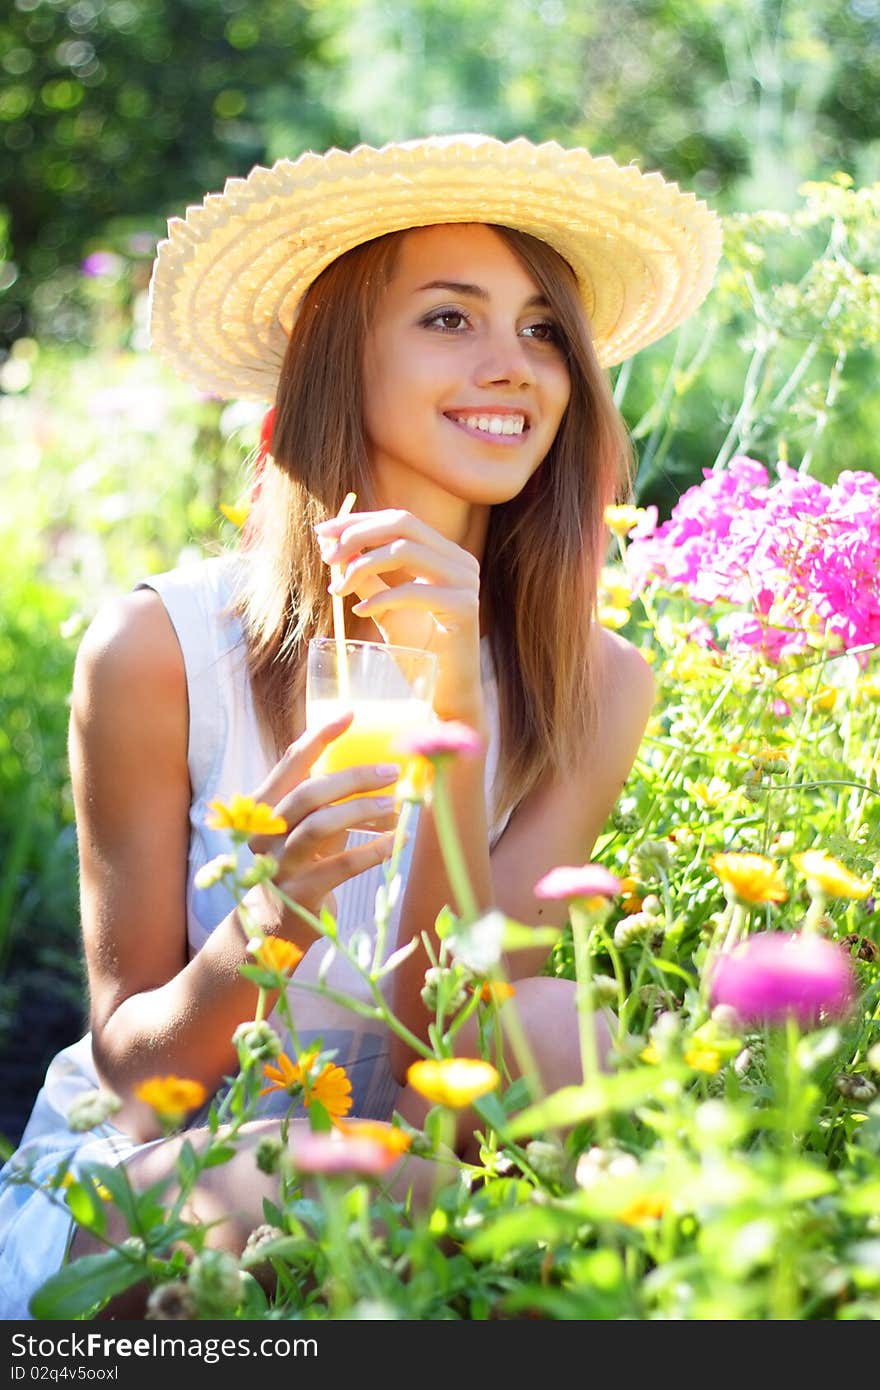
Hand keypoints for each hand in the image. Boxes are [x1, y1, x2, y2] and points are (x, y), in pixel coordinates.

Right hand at [243, 711, 400, 941]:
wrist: (275, 926)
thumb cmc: (301, 863)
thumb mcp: (308, 825)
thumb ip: (330, 801)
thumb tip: (385, 777)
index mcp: (262, 808)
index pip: (289, 762)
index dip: (319, 737)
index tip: (350, 715)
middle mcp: (264, 833)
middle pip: (308, 792)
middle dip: (353, 778)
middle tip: (391, 771)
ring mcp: (278, 865)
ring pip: (319, 826)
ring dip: (362, 811)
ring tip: (395, 806)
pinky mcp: (298, 894)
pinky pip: (341, 866)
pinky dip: (373, 850)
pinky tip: (398, 841)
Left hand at [314, 508, 484, 723]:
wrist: (446, 693)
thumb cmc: (418, 650)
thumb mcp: (384, 605)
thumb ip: (365, 576)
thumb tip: (332, 547)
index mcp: (446, 555)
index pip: (400, 520)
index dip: (359, 521)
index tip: (323, 532)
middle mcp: (461, 561)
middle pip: (403, 524)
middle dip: (358, 535)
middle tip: (328, 558)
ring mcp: (467, 582)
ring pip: (405, 551)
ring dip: (363, 566)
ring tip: (339, 590)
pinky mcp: (465, 608)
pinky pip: (413, 591)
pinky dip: (380, 598)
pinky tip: (360, 611)